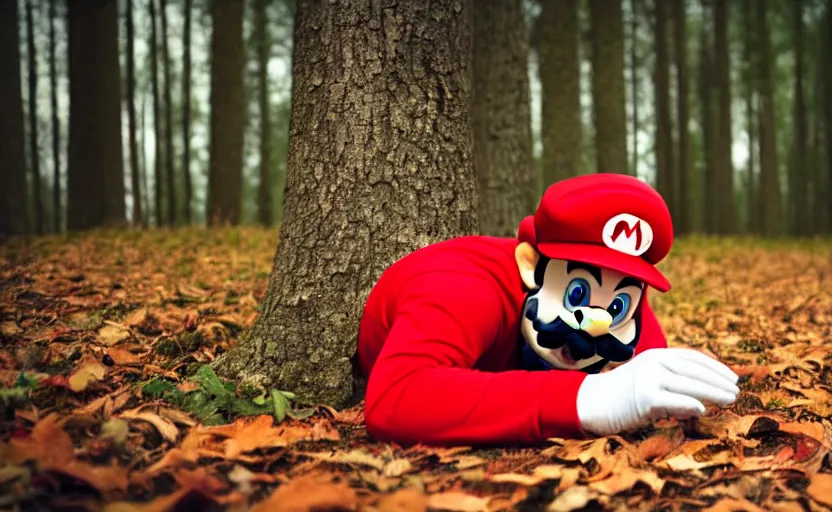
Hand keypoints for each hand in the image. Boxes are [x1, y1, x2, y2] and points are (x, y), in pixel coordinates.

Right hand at [575, 348, 738, 436]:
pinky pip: (673, 401)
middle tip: (737, 390)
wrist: (592, 402)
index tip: (732, 377)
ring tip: (730, 400)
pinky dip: (690, 404)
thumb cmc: (622, 394)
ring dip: (713, 392)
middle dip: (718, 380)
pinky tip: (703, 409)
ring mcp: (649, 378)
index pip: (693, 358)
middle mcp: (654, 362)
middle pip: (694, 371)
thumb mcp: (649, 379)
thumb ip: (672, 381)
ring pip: (688, 385)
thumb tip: (703, 396)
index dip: (715, 367)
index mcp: (656, 355)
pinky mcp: (645, 397)